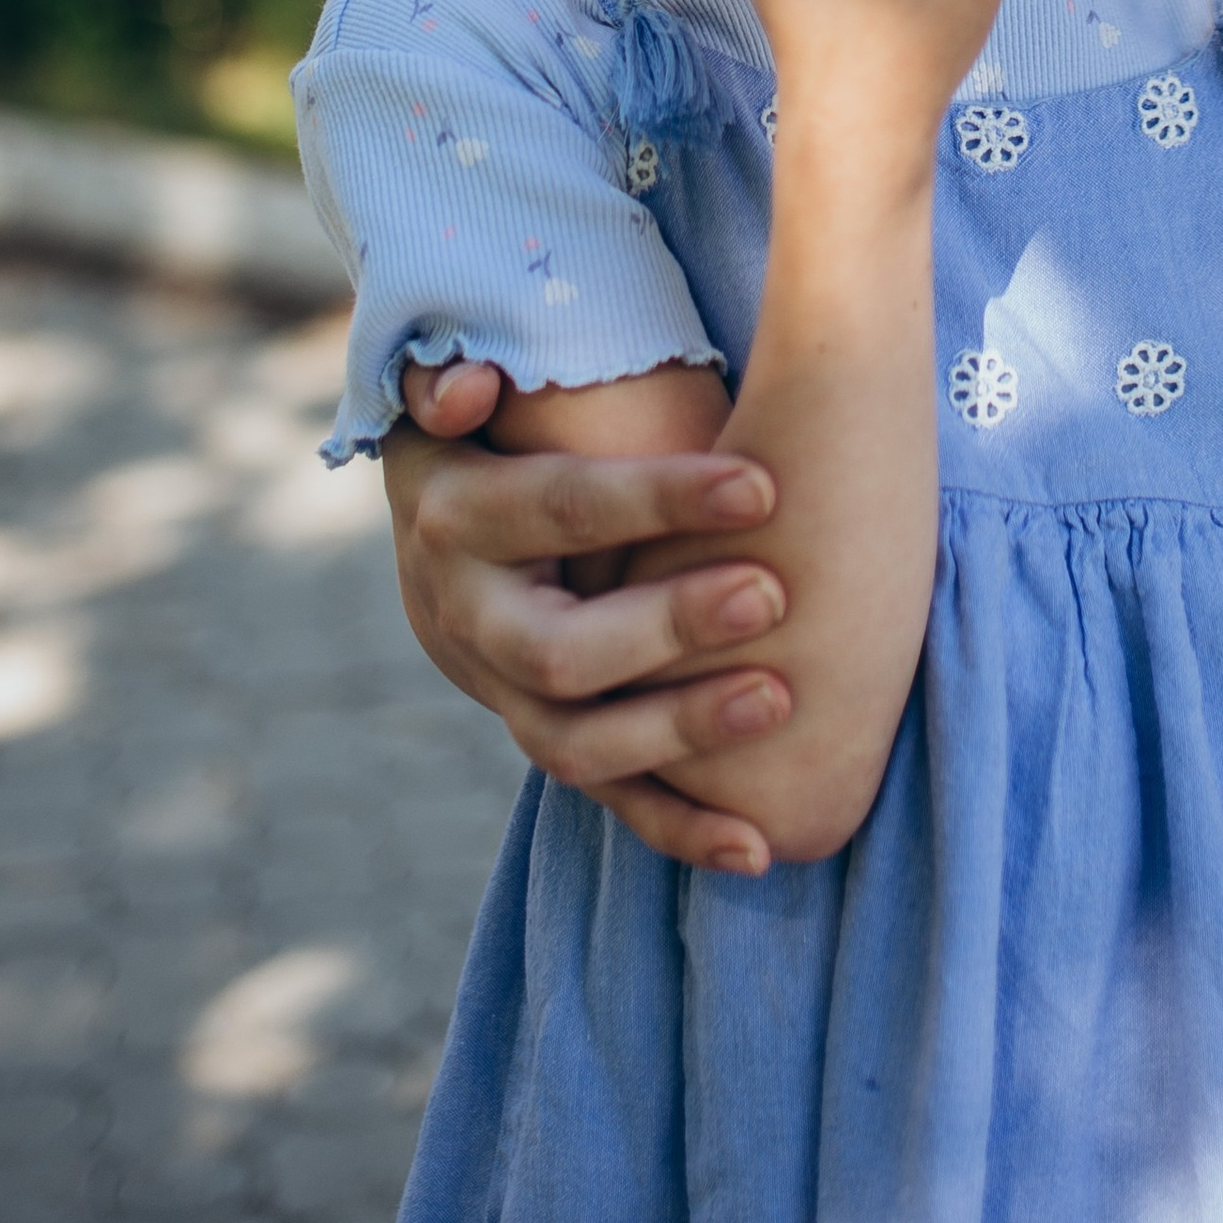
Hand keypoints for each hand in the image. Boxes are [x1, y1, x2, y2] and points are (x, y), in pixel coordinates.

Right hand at [385, 359, 788, 872]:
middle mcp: (466, 618)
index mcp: (455, 518)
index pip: (559, 508)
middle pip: (559, 650)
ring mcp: (498, 694)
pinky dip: (677, 828)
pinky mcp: (540, 735)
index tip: (763, 485)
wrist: (441, 514)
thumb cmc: (491, 426)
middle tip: (771, 594)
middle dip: (667, 627)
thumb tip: (466, 391)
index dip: (656, 499)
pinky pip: (606, 798)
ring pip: (575, 744)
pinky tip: (757, 847)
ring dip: (679, 731)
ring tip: (780, 699)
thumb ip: (451, 375)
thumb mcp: (458, 387)